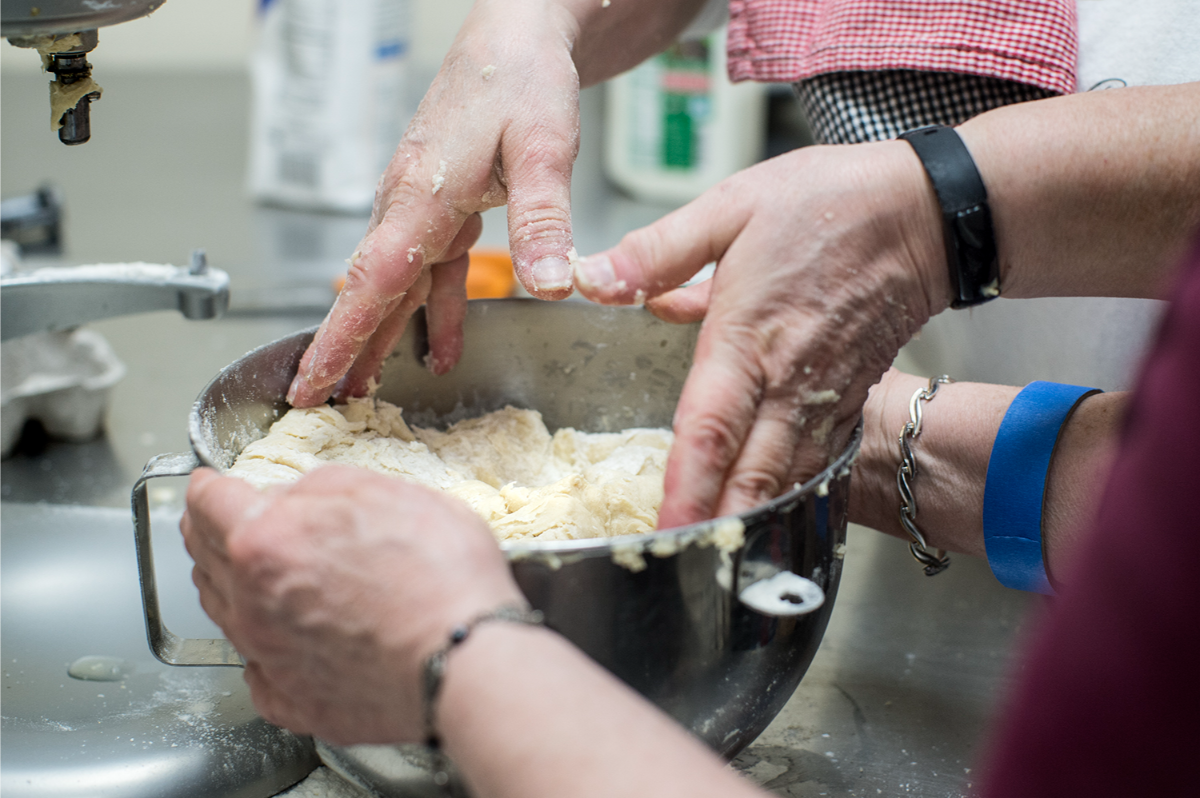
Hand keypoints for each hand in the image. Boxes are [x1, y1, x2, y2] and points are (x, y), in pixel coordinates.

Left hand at [181, 465, 523, 744]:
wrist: (465, 660)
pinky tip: (272, 642)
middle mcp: (254, 602)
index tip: (205, 483)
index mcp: (267, 542)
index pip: (210, 504)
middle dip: (206, 533)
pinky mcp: (295, 700)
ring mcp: (270, 657)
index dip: (205, 486)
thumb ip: (325, 486)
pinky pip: (256, 672)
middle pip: (206, 559)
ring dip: (225, 584)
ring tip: (241, 572)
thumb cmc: (441, 578)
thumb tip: (296, 495)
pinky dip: (256, 650)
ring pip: (224, 614)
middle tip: (214, 521)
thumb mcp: (389, 492)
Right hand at [286, 1, 584, 406]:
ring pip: (395, 284)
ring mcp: (423, 205)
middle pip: (370, 290)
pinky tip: (441, 347)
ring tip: (363, 387)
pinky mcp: (445, 206)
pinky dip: (434, 310)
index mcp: (421, 194)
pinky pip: (431, 270)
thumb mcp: (542, 148)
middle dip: (344, 349)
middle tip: (320, 403)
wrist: (515, 38)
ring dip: (380, 336)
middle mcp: (409, 202)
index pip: (372, 279)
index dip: (341, 336)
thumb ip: (542, 218)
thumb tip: (549, 284)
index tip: (312, 380)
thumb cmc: (520, 78)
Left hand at [574, 141, 949, 526]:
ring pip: (789, 476)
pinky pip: (818, 458)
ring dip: (758, 521)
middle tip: (691, 571)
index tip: (666, 528)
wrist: (922, 212)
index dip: (686, 485)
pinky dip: (795, 494)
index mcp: (747, 336)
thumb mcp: (730, 207)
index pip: (709, 428)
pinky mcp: (848, 396)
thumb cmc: (828, 204)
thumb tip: (593, 278)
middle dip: (722, 528)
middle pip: (753, 472)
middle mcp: (788, 379)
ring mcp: (824, 394)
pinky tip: (775, 514)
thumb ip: (658, 251)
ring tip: (727, 562)